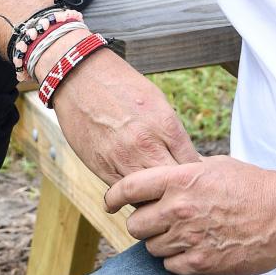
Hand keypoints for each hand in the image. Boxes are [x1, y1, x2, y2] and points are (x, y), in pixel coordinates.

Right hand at [50, 48, 199, 184]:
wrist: (80, 78)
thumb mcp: (157, 101)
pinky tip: (135, 191)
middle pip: (173, 184)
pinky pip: (124, 194)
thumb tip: (188, 160)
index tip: (192, 177)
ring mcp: (123, 158)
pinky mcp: (102, 168)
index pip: (192, 164)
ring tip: (156, 194)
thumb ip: (172, 133)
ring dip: (154, 197)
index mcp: (165, 124)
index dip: (195, 174)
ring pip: (148, 196)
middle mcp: (146, 144)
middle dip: (177, 189)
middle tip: (178, 190)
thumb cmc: (122, 86)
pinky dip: (131, 196)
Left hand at [105, 156, 275, 274]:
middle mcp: (180, 209)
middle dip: (142, 223)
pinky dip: (176, 260)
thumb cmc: (252, 185)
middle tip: (155, 221)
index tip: (110, 202)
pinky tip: (191, 249)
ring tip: (179, 234)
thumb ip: (183, 173)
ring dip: (159, 242)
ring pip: (151, 248)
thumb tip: (161, 176)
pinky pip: (170, 266)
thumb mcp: (214, 166)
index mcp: (181, 179)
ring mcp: (189, 238)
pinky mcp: (202, 263)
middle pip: (135, 224)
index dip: (113, 196)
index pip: (129, 187)